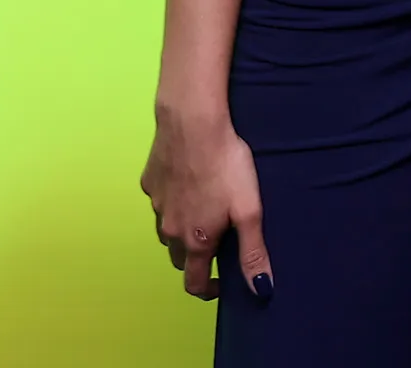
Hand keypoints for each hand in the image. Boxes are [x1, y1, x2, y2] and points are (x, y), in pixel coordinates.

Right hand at [140, 105, 271, 300]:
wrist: (192, 122)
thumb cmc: (226, 165)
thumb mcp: (248, 210)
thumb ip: (252, 251)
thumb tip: (261, 289)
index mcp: (195, 241)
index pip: (193, 283)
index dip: (208, 289)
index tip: (222, 283)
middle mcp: (169, 229)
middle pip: (179, 258)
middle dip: (197, 258)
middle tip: (218, 241)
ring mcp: (156, 205)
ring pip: (167, 230)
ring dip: (182, 230)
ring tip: (204, 211)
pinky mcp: (149, 182)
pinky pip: (160, 201)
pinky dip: (172, 202)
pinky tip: (188, 182)